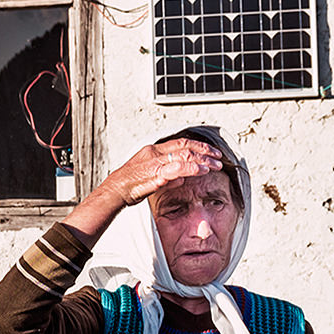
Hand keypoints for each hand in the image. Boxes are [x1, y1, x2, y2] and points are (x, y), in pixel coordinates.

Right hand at [63, 136, 225, 240]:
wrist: (115, 191)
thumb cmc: (129, 185)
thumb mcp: (150, 177)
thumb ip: (168, 177)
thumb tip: (182, 179)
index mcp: (153, 151)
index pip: (180, 142)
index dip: (198, 144)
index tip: (210, 150)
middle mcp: (156, 153)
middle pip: (186, 146)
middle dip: (205, 150)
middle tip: (219, 156)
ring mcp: (156, 163)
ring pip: (185, 155)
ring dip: (203, 160)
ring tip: (216, 165)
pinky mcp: (157, 174)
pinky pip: (179, 168)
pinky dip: (193, 168)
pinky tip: (203, 171)